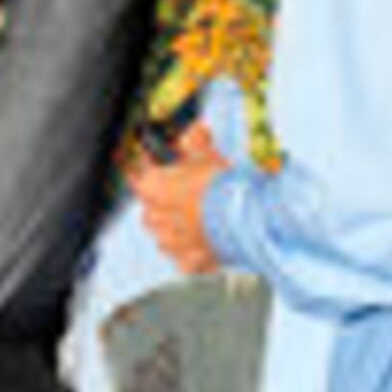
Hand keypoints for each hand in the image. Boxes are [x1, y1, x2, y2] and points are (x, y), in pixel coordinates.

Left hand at [128, 121, 226, 275]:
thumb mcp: (212, 155)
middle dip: (165, 199)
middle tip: (188, 192)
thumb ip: (197, 141)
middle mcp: (154, 216)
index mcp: (153, 186)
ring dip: (177, 228)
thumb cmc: (229, 186)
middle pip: (150, 206)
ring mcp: (170, 242)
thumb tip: (195, 129)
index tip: (158, 161)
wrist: (253, 219)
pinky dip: (195, 252)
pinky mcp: (189, 261)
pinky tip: (209, 242)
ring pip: (165, 234)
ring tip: (201, 220)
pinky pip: (186, 257)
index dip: (150, 164)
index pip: (138, 172)